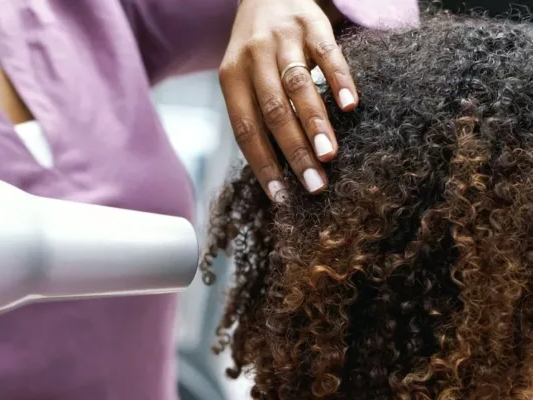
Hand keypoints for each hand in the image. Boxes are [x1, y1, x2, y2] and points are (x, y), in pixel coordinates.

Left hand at [219, 0, 355, 199]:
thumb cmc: (254, 51)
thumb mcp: (242, 78)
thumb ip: (255, 113)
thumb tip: (276, 170)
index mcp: (231, 77)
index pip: (246, 129)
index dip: (263, 165)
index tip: (282, 195)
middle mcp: (253, 57)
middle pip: (274, 112)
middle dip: (295, 152)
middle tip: (315, 184)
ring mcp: (283, 38)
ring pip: (299, 86)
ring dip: (315, 124)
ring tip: (330, 157)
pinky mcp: (312, 22)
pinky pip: (328, 53)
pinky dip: (339, 80)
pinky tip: (350, 105)